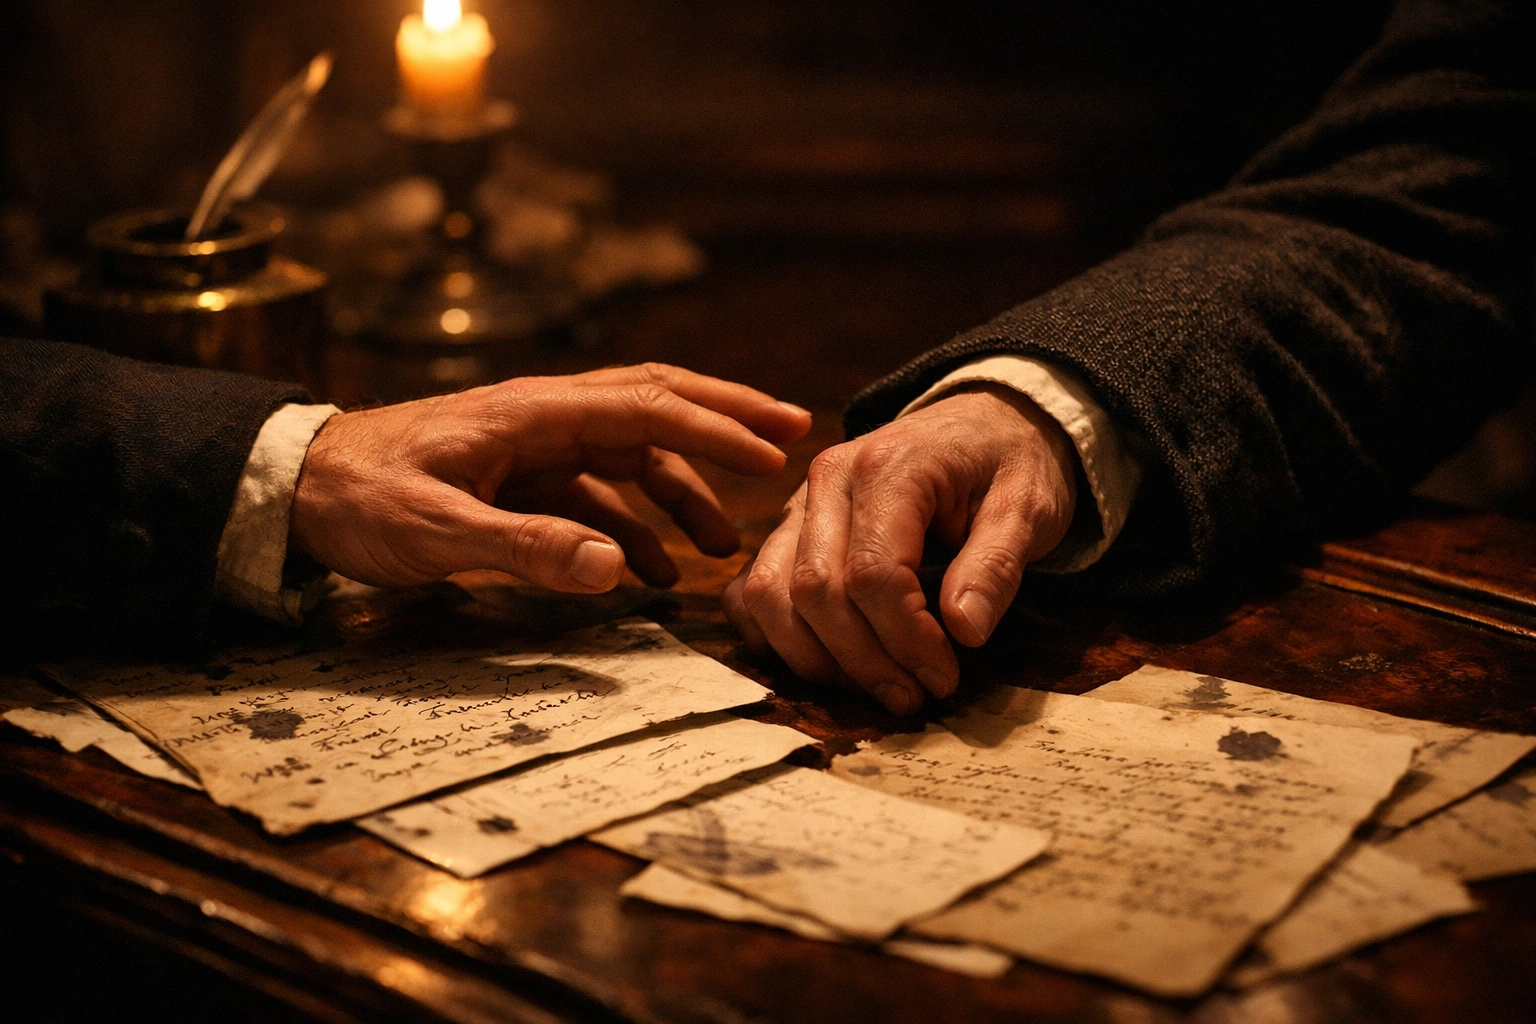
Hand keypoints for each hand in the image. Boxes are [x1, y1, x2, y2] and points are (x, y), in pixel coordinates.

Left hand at [290, 364, 811, 590]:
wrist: (294, 491)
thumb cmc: (359, 500)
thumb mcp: (439, 532)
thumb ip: (528, 548)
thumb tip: (621, 568)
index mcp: (534, 413)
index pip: (648, 407)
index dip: (717, 428)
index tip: (774, 457)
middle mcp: (546, 418)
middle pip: (656, 404)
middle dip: (726, 420)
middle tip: (792, 440)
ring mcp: (536, 447)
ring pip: (633, 456)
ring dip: (683, 493)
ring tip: (724, 544)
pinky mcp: (521, 479)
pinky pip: (596, 496)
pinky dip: (634, 528)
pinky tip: (650, 571)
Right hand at [723, 384, 1075, 714]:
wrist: (983, 422)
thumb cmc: (1008, 463)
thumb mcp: (1029, 506)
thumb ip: (997, 566)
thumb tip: (964, 631)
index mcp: (887, 466)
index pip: (873, 573)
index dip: (905, 639)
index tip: (944, 676)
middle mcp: (827, 480)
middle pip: (813, 589)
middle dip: (862, 660)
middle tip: (914, 695)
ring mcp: (798, 503)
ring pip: (768, 594)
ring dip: (815, 658)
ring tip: (876, 687)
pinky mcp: (788, 528)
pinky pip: (750, 591)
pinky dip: (775, 637)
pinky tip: (828, 663)